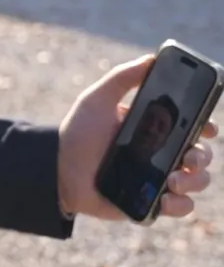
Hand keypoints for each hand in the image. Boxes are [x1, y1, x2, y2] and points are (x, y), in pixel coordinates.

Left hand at [58, 55, 216, 220]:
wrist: (58, 168)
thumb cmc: (78, 132)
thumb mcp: (97, 99)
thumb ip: (122, 78)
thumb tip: (151, 59)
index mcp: (155, 129)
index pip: (193, 127)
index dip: (206, 127)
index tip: (207, 128)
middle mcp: (161, 153)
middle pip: (201, 155)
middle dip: (203, 156)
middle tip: (188, 157)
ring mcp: (158, 178)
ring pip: (196, 181)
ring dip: (194, 181)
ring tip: (173, 179)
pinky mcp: (149, 202)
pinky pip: (179, 207)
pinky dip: (179, 205)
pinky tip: (165, 199)